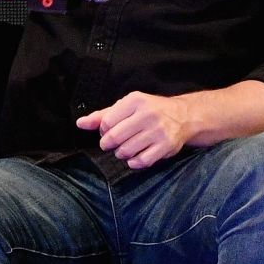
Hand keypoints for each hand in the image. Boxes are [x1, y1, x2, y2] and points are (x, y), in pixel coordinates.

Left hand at [78, 91, 194, 168]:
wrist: (184, 116)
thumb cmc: (149, 111)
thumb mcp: (127, 107)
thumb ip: (102, 115)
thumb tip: (80, 123)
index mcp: (135, 101)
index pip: (106, 122)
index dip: (102, 131)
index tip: (107, 131)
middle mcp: (148, 115)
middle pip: (115, 138)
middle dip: (108, 144)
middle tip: (111, 144)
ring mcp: (158, 131)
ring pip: (126, 151)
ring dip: (120, 153)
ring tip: (124, 149)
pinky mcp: (166, 146)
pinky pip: (141, 161)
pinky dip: (133, 163)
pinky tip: (134, 157)